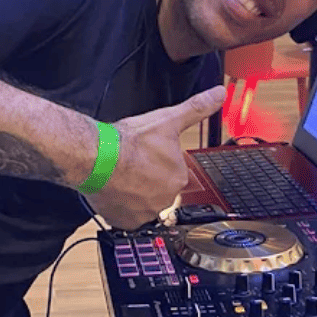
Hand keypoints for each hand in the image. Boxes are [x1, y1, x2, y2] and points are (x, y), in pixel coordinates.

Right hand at [86, 87, 225, 229]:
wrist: (98, 158)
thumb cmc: (129, 142)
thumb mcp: (167, 119)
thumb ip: (196, 108)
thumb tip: (218, 95)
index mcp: (178, 177)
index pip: (172, 173)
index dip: (157, 162)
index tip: (146, 155)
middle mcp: (164, 200)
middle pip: (158, 190)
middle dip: (147, 180)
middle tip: (133, 165)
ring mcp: (144, 213)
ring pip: (142, 204)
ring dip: (134, 194)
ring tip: (122, 177)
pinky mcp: (125, 221)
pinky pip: (126, 217)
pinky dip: (121, 208)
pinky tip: (115, 191)